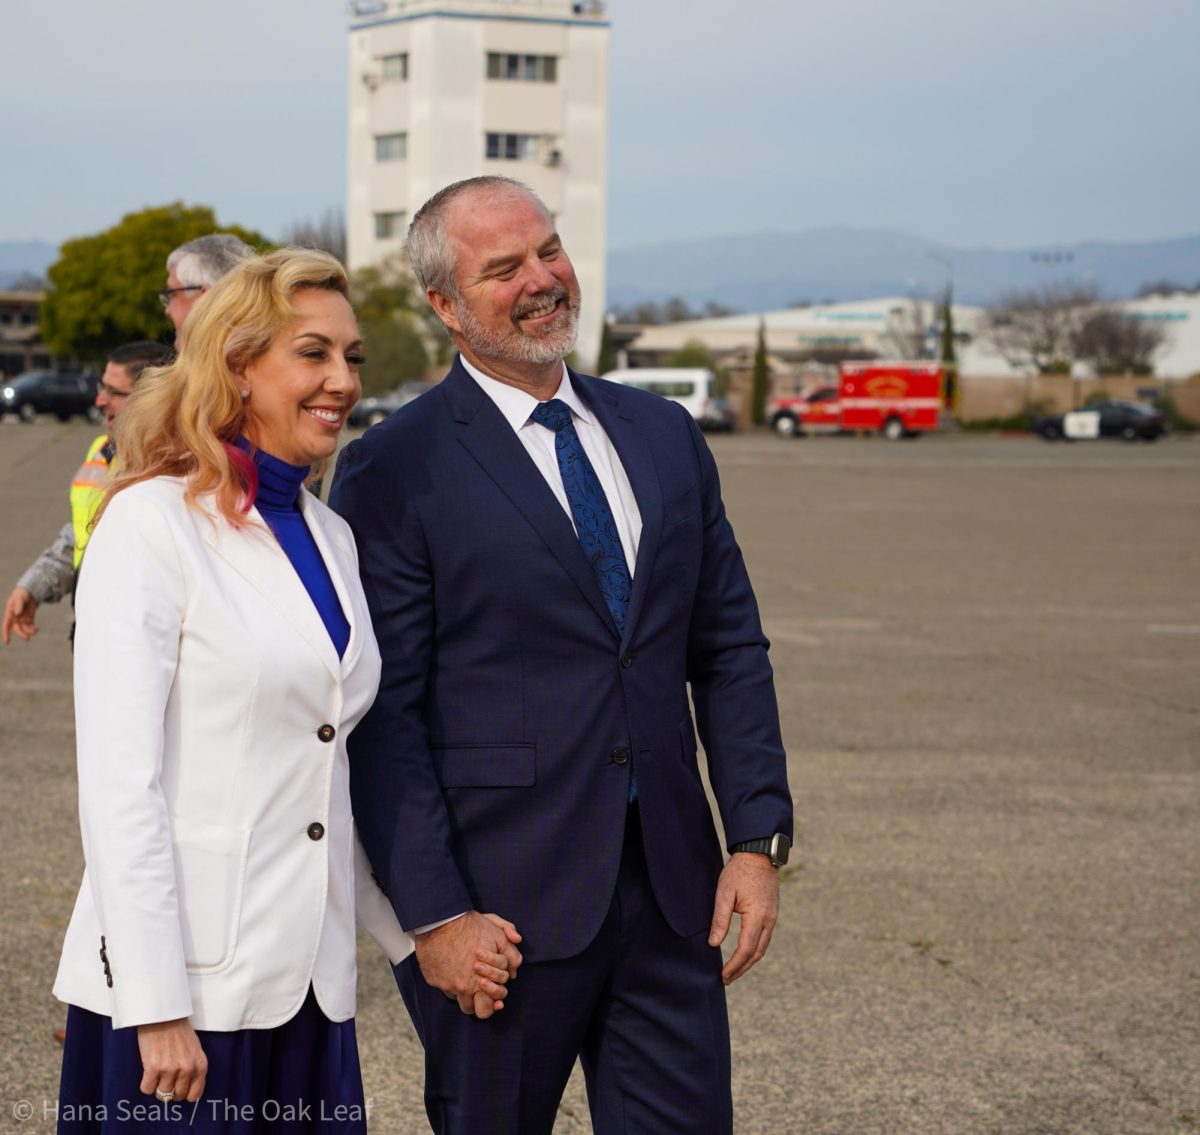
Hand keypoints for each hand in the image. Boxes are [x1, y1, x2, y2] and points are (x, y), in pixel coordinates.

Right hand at [2, 588, 37, 643]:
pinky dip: (33, 628)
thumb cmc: (21, 594)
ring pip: (24, 628)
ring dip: (29, 632)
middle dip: (21, 634)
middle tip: (27, 638)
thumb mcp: (19, 598)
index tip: (7, 642)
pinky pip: (30, 626)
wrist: (29, 592)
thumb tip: (17, 613)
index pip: (6, 625)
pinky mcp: (29, 618)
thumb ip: (18, 604)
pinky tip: (36, 628)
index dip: (6, 634)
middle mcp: (15, 618)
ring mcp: (22, 619)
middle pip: (17, 629)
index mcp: (10, 614)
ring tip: (35, 631)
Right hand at [137, 1018, 207, 1103]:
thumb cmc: (179, 1030)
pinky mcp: (153, 1068)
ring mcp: (170, 1069)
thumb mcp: (195, 1049)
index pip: (195, 1095)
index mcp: (200, 1064)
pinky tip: (149, 1070)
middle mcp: (187, 1069)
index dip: (185, 1094)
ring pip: (162, 1094)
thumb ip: (194, 1068)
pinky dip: (146, 1083)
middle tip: (165, 1077)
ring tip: (157, 1070)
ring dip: (157, 1085)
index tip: (179, 1089)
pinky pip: (147, 1089)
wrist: (163, 1015)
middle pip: (176, 1096)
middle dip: (170, 1090)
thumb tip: (189, 1090)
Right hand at [415, 911, 522, 1018]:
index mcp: (482, 981)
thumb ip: (510, 951)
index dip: (494, 1001)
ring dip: (463, 993)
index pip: (491, 1005)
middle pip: (474, 1010)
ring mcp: (447, 986)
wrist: (441, 921)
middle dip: (480, 1004)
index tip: (495, 996)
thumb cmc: (470, 926)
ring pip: (458, 1000)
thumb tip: (514, 969)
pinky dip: (448, 981)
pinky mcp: (434, 981)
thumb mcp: (497, 933)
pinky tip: (452, 967)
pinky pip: (444, 988)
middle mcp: (464, 988)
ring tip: (466, 978)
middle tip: (481, 991)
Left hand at [708, 852, 779, 984]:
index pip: (746, 949)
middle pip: (757, 953)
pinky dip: (754, 950)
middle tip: (727, 978)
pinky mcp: (772, 913)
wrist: (759, 854)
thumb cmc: (739, 871)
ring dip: (749, 961)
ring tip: (734, 970)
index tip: (723, 975)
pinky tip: (744, 952)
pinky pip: (765, 937)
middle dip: (742, 968)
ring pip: (763, 947)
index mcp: (757, 916)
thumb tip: (713, 944)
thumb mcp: (724, 893)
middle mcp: (769, 920)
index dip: (735, 965)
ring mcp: (773, 917)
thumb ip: (720, 919)